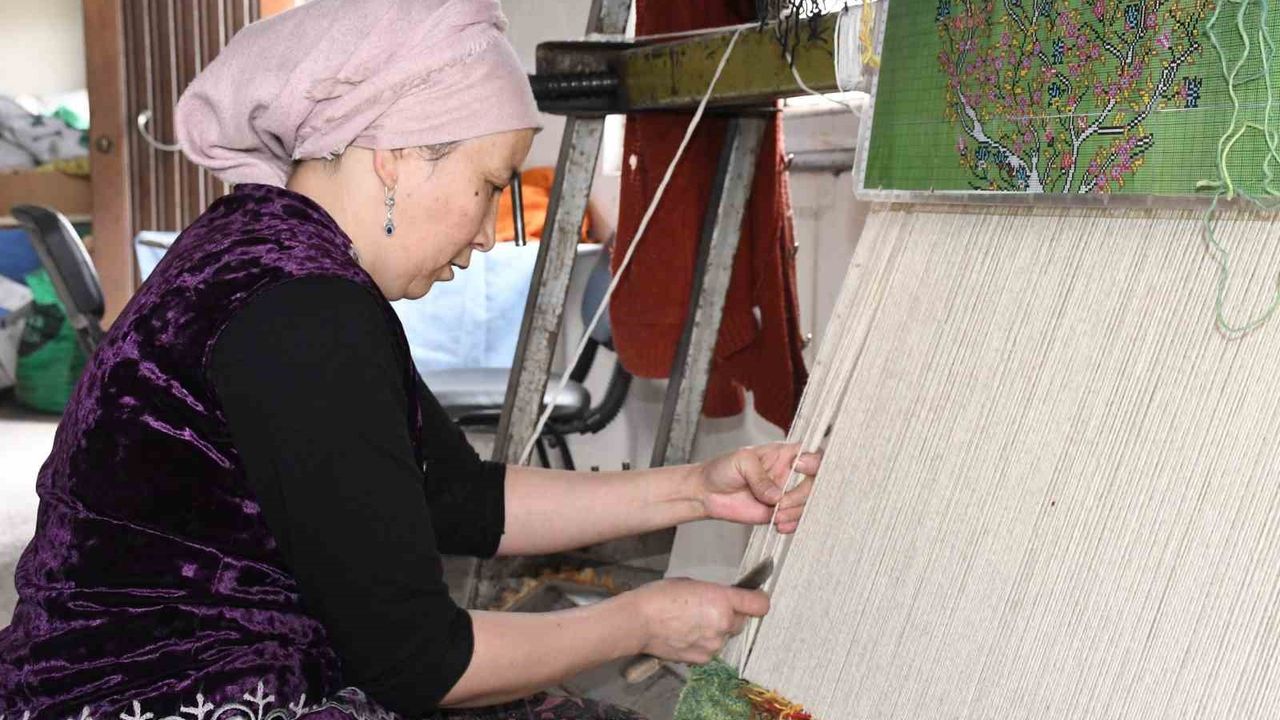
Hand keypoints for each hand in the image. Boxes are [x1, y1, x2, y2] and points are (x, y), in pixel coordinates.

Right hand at [628, 578, 770, 663]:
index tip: (754, 598)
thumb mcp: (693, 585)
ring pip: (726, 636)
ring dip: (717, 630)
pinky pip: (713, 649)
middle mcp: (723, 624)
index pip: (760, 605)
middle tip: (710, 609)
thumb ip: (715, 594)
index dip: (758, 600)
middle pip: (741, 621)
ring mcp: (714, 644)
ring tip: (693, 623)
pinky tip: (687, 635)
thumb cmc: (661, 596)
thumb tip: (726, 600)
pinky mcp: (704, 658)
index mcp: (722, 600)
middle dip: (731, 615)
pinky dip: (705, 643)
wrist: (638, 622)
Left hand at [696, 443, 819, 532]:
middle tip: (779, 503)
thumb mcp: (741, 462)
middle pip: (814, 483)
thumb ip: (759, 476)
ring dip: (794, 513)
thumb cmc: (722, 469)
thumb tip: (777, 496)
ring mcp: (785, 494)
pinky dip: (792, 524)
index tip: (799, 467)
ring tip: (774, 516)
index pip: (811, 453)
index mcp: (783, 454)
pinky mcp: (779, 512)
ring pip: (807, 504)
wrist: (706, 493)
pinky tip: (779, 525)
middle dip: (800, 496)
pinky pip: (796, 519)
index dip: (814, 461)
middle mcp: (788, 474)